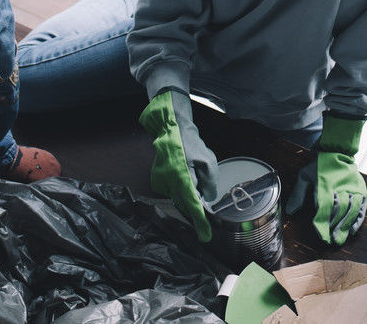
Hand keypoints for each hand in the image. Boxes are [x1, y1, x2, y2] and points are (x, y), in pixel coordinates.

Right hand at [139, 89, 219, 241]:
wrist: (171, 131)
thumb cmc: (191, 145)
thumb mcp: (208, 162)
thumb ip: (209, 183)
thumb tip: (207, 200)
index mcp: (184, 177)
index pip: (193, 205)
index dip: (200, 222)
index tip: (205, 236)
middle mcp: (170, 183)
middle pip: (185, 205)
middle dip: (196, 209)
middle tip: (207, 210)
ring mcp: (161, 183)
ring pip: (178, 200)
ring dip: (188, 197)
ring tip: (193, 179)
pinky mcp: (157, 182)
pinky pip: (171, 193)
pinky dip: (179, 190)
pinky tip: (183, 177)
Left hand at [285, 114, 366, 244]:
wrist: (338, 150)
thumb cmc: (320, 166)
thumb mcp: (305, 176)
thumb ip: (298, 194)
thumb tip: (290, 211)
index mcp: (325, 184)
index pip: (324, 207)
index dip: (323, 223)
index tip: (322, 236)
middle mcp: (340, 186)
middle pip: (339, 211)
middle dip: (335, 228)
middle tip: (332, 241)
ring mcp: (352, 188)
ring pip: (351, 210)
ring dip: (346, 226)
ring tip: (342, 238)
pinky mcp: (361, 189)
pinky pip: (361, 207)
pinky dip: (358, 219)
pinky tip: (353, 230)